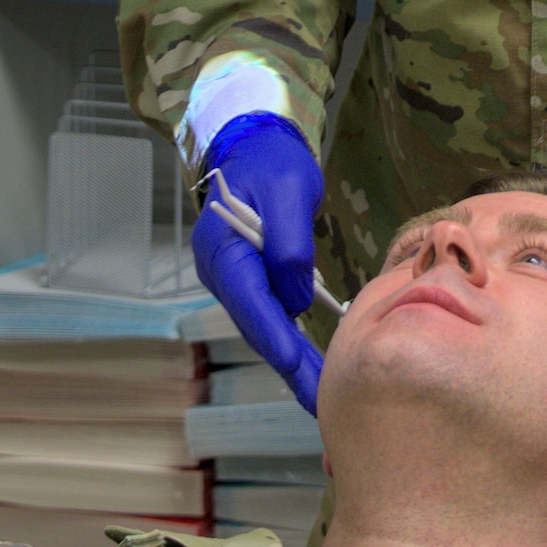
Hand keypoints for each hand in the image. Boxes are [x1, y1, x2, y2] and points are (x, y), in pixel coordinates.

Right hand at [192, 113, 324, 413]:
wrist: (256, 145)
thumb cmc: (273, 164)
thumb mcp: (289, 193)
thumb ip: (290, 245)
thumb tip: (298, 301)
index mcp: (223, 250)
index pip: (250, 303)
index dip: (276, 339)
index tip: (301, 371)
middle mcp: (221, 271)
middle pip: (256, 324)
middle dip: (288, 362)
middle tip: (322, 401)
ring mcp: (233, 277)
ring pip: (263, 323)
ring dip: (291, 356)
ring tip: (325, 391)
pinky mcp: (250, 277)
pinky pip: (269, 311)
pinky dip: (290, 336)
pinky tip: (314, 360)